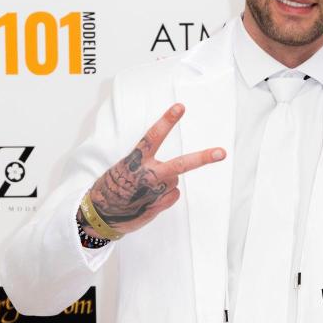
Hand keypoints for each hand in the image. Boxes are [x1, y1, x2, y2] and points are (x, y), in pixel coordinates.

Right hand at [84, 104, 224, 236]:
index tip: (180, 107)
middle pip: (180, 165)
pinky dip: (164, 197)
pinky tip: (148, 199)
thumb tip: (175, 179)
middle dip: (202, 158)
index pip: (153, 136)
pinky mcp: (158, 206)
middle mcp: (147, 175)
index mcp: (135, 160)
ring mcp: (155, 192)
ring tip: (144, 189)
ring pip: (174, 180)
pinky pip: (173, 195)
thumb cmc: (113, 188)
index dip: (167, 121)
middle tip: (221, 153)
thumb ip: (149, 168)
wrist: (100, 214)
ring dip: (164, 183)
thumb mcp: (125, 170)